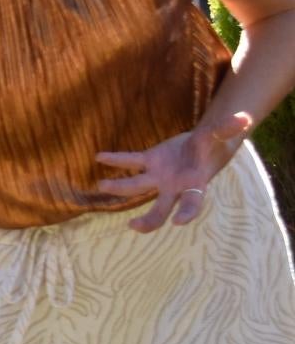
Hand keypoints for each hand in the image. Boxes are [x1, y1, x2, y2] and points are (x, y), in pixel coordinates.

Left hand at [93, 112, 253, 230]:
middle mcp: (175, 187)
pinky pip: (130, 161)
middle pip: (161, 209)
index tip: (177, 223)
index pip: (193, 204)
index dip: (187, 214)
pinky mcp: (150, 162)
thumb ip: (227, 129)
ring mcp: (160, 177)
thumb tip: (244, 118)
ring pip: (138, 187)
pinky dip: (116, 159)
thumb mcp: (220, 137)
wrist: (202, 145)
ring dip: (119, 187)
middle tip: (135, 226)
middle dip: (149, 220)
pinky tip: (100, 157)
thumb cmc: (213, 147)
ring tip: (102, 186)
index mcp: (195, 185)